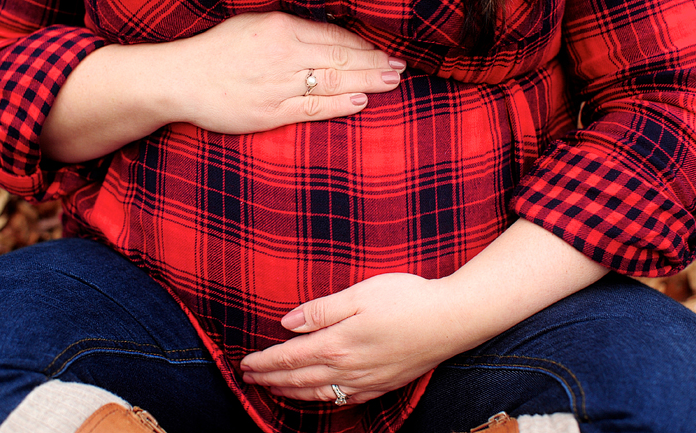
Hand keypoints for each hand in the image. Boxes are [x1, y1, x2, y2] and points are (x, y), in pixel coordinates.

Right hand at [171, 11, 405, 133]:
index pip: (334, 36)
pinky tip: (361, 102)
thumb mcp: (254, 24)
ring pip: (334, 83)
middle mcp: (284, 53)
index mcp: (281, 27)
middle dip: (376, 63)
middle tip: (400, 68)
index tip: (384, 50)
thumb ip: (290, 29)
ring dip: (368, 82)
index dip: (364, 45)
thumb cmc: (217, 50)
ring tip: (391, 82)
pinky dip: (340, 105)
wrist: (180, 79)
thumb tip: (330, 37)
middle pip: (342, 59)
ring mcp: (278, 84)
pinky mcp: (270, 112)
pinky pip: (313, 108)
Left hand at [239, 273, 462, 405]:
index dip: (265, 362)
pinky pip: (344, 400)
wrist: (451, 320)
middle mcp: (348, 368)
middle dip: (270, 380)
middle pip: (298, 380)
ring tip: (272, 389)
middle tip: (248, 378)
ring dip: (290, 393)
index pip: (290, 358)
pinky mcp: (383, 384)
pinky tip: (318, 398)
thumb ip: (321, 310)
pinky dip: (322, 401)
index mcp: (338, 343)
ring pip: (318, 394)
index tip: (244, 363)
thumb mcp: (360, 294)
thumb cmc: (407, 299)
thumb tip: (287, 322)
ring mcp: (367, 381)